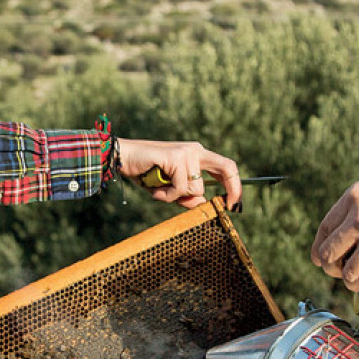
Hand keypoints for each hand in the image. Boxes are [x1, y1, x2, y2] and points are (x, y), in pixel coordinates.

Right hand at [118, 138, 241, 209]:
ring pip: (196, 189)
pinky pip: (181, 188)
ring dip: (178, 198)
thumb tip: (203, 202)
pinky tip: (155, 190)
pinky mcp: (176, 157)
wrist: (123, 158)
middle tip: (230, 206)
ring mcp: (187, 153)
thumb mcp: (170, 190)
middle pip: (227, 168)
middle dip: (233, 188)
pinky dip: (167, 195)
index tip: (234, 204)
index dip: (235, 185)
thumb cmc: (145, 174)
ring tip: (159, 191)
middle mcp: (195, 151)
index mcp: (197, 155)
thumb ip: (187, 196)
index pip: (225, 167)